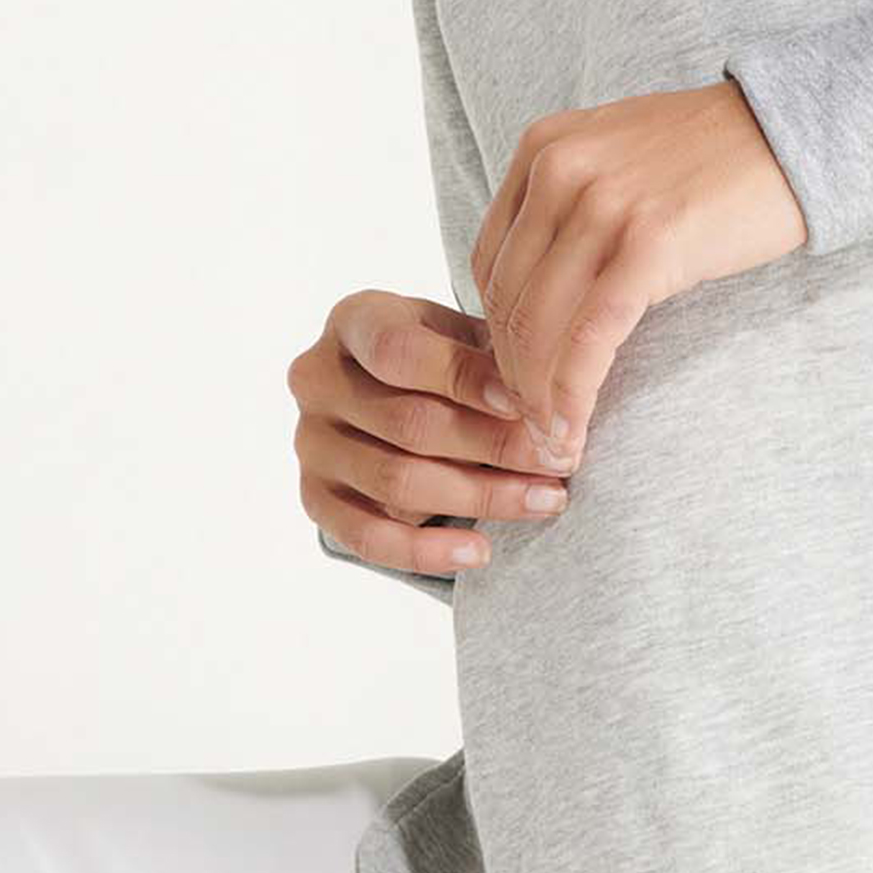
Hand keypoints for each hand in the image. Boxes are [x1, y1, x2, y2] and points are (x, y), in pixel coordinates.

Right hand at [288, 289, 585, 577]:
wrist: (396, 392)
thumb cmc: (445, 357)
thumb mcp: (466, 335)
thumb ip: (495, 359)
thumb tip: (550, 404)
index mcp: (355, 321)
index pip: (400, 352)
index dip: (466, 379)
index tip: (526, 404)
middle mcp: (318, 380)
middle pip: (409, 423)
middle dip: (496, 446)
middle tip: (561, 459)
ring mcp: (310, 442)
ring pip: (397, 481)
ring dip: (482, 497)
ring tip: (546, 500)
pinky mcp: (315, 496)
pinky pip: (367, 536)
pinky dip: (427, 550)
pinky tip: (480, 551)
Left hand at [470, 78, 807, 452]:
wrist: (794, 133)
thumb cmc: (719, 156)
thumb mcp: (620, 155)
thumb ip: (572, 202)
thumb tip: (540, 285)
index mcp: (543, 147)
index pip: (489, 263)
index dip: (496, 335)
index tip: (519, 381)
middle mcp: (560, 170)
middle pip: (507, 301)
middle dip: (512, 378)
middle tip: (531, 428)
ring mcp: (603, 205)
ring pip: (539, 328)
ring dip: (538, 400)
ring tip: (554, 443)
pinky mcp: (650, 244)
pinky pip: (589, 339)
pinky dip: (573, 395)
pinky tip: (575, 431)